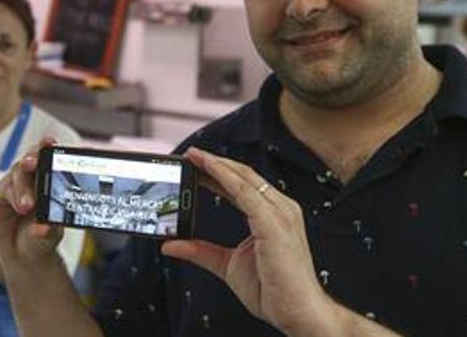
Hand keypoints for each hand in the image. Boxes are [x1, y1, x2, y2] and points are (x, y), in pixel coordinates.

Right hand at [0, 137, 62, 270]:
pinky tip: (20, 208)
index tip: (53, 143)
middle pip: (33, 157)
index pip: (52, 158)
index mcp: (52, 180)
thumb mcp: (49, 236)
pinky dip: (14, 196)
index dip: (51, 148)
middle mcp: (34, 178)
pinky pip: (6, 188)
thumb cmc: (41, 238)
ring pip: (18, 173)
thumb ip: (48, 230)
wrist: (22, 255)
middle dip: (33, 155)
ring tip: (28, 205)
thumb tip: (45, 227)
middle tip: (33, 162)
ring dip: (23, 186)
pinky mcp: (1, 193)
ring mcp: (17, 184)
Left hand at [161, 148, 341, 335]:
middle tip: (190, 154)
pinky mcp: (275, 223)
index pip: (243, 185)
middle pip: (244, 176)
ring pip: (244, 178)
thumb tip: (170, 244)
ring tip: (195, 156)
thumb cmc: (273, 289)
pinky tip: (209, 169)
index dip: (218, 172)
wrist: (297, 311)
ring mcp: (281, 214)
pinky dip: (225, 177)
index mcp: (273, 215)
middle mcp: (280, 209)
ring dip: (218, 164)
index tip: (195, 164)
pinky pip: (246, 193)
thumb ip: (199, 251)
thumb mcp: (227, 264)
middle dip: (215, 163)